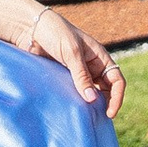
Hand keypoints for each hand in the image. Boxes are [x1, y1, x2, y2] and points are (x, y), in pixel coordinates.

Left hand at [0, 0, 124, 116]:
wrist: (30, 27)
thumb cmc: (55, 32)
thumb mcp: (71, 52)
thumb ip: (81, 76)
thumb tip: (92, 99)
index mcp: (100, 57)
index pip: (116, 80)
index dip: (117, 97)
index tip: (109, 112)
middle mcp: (91, 66)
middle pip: (106, 89)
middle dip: (105, 104)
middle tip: (97, 119)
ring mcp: (77, 72)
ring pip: (90, 92)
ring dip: (89, 104)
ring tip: (85, 116)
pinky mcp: (63, 77)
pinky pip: (74, 92)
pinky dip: (76, 101)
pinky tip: (72, 109)